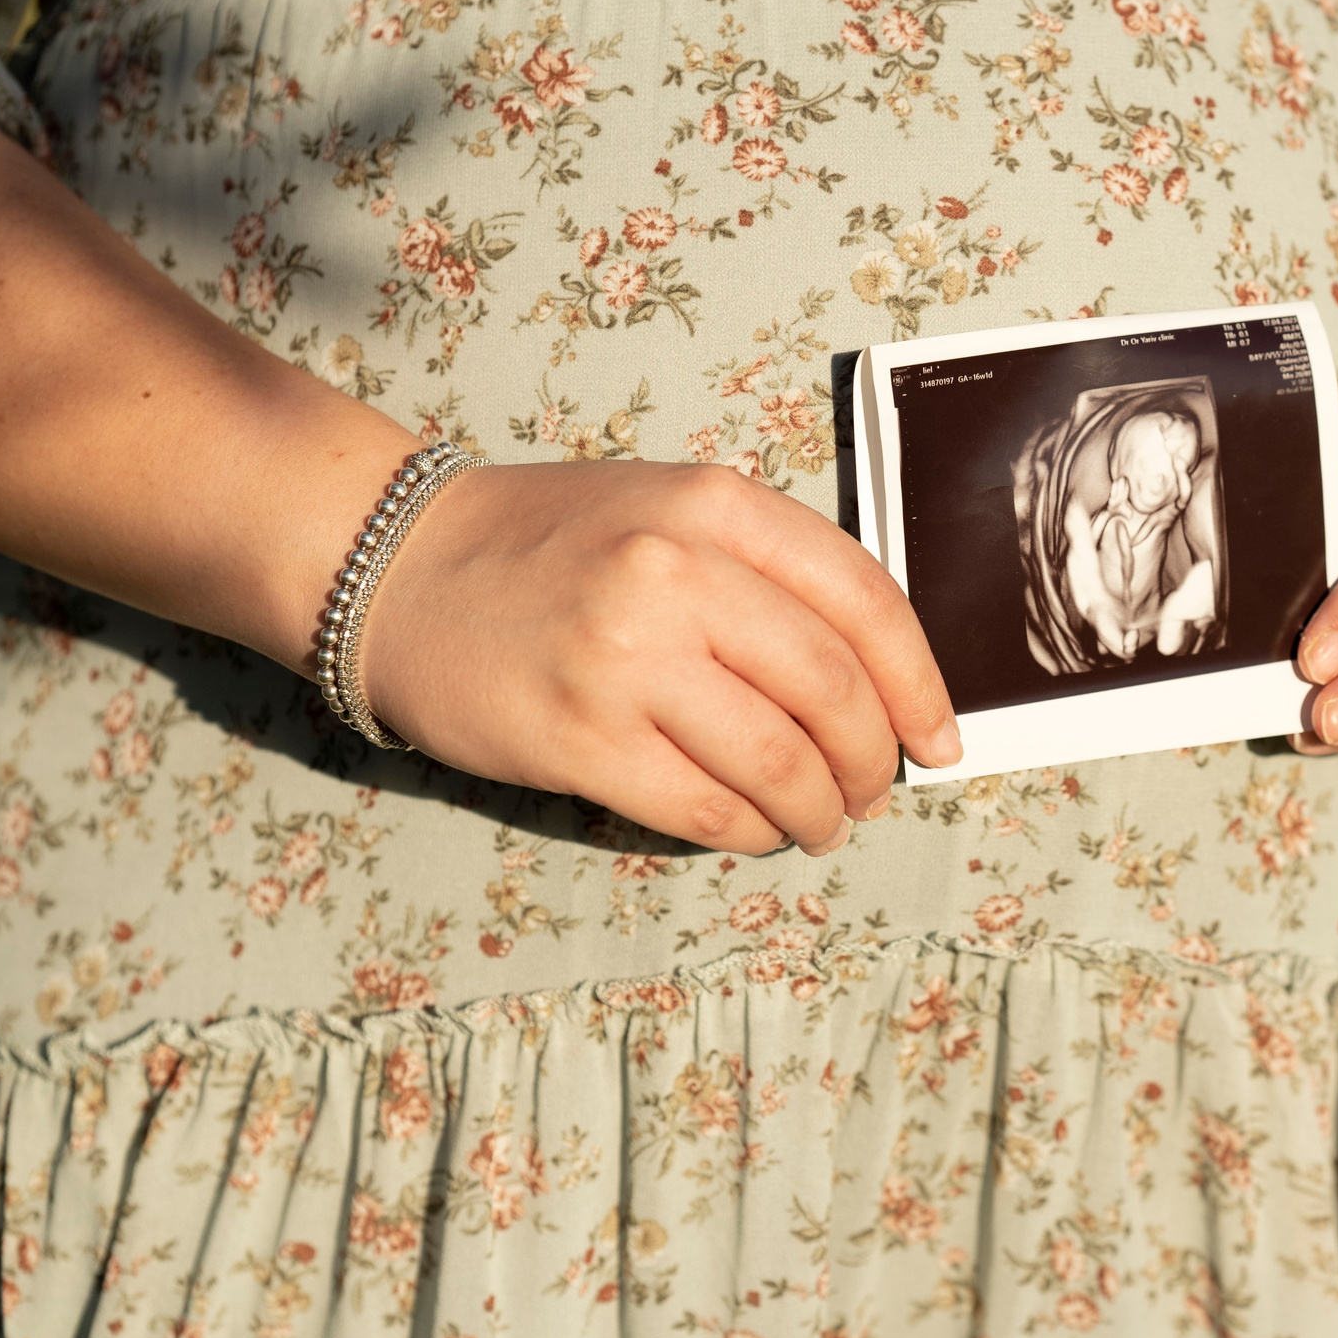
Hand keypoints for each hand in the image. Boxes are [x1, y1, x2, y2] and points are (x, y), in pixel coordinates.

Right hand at [359, 460, 959, 855]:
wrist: (399, 566)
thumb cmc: (557, 545)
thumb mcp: (674, 510)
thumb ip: (772, 574)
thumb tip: (881, 681)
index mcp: (716, 507)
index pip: (866, 602)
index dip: (919, 684)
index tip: (938, 739)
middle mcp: (675, 573)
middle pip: (832, 692)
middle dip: (871, 761)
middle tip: (872, 791)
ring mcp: (625, 659)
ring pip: (778, 762)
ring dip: (818, 810)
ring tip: (822, 822)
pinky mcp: (577, 737)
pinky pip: (704, 806)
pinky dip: (750, 830)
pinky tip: (756, 828)